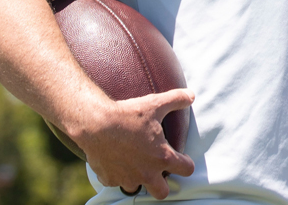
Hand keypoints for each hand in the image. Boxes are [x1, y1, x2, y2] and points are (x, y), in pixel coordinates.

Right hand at [74, 88, 195, 199]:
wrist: (95, 124)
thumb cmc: (128, 115)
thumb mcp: (156, 103)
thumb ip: (177, 99)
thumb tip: (191, 95)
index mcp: (162, 157)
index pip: (187, 170)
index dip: (186, 163)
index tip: (181, 158)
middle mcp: (147, 173)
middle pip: (162, 192)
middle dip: (163, 184)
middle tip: (159, 170)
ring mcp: (127, 178)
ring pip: (137, 188)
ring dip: (137, 179)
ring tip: (135, 163)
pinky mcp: (109, 179)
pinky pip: (116, 182)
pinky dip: (117, 174)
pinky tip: (116, 160)